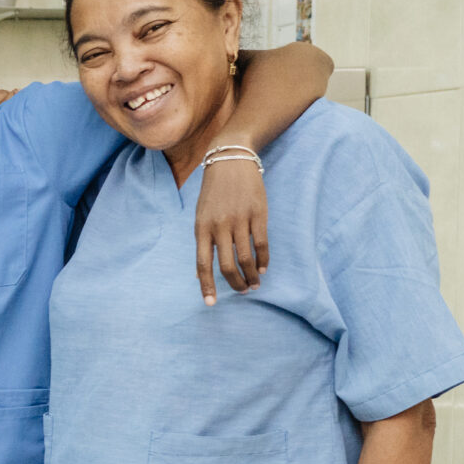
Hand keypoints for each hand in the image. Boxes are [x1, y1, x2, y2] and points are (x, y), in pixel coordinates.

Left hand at [192, 147, 269, 304]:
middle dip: (234, 283)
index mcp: (201, 227)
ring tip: (254, 284)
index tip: (210, 304)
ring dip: (251, 275)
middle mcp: (219, 226)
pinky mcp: (258, 214)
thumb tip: (200, 273)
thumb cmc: (214, 191)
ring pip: (245, 258)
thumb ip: (203, 241)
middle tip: (241, 291)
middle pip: (226, 265)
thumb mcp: (201, 214)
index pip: (202, 264)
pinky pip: (261, 243)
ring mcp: (239, 220)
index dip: (206, 286)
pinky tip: (263, 268)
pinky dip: (263, 260)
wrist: (231, 159)